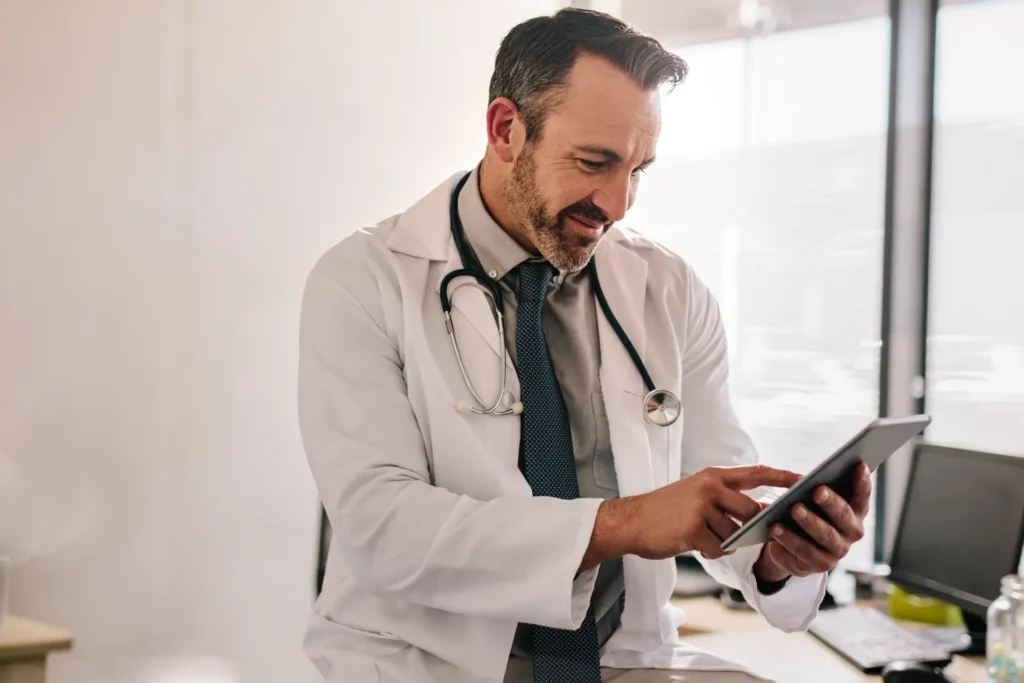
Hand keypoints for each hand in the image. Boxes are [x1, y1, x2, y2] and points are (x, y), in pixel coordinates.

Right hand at [629, 464, 800, 560]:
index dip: (783, 476)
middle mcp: (709, 487)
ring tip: (701, 535)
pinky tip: (694, 544)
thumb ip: (726, 497)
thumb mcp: (696, 491)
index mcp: (713, 476)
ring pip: (735, 533)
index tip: (804, 479)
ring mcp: (702, 507)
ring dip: (723, 541)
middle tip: (733, 531)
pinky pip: (720, 548)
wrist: (632, 521)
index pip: (757, 473)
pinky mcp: (694, 529)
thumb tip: (760, 510)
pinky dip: (712, 552)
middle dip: (748, 526)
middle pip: (751, 510)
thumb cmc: (666, 509)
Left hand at [754, 463, 871, 582]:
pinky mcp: (819, 565)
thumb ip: (831, 480)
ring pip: (824, 534)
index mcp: (856, 510)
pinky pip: (802, 551)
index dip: (862, 481)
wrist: (795, 545)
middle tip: (816, 490)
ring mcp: (837, 550)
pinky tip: (774, 526)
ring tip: (793, 508)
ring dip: (808, 521)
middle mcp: (852, 532)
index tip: (859, 464)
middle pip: (843, 515)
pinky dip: (788, 538)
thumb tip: (843, 458)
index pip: (863, 494)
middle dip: (830, 502)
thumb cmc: (811, 511)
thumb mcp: (819, 495)